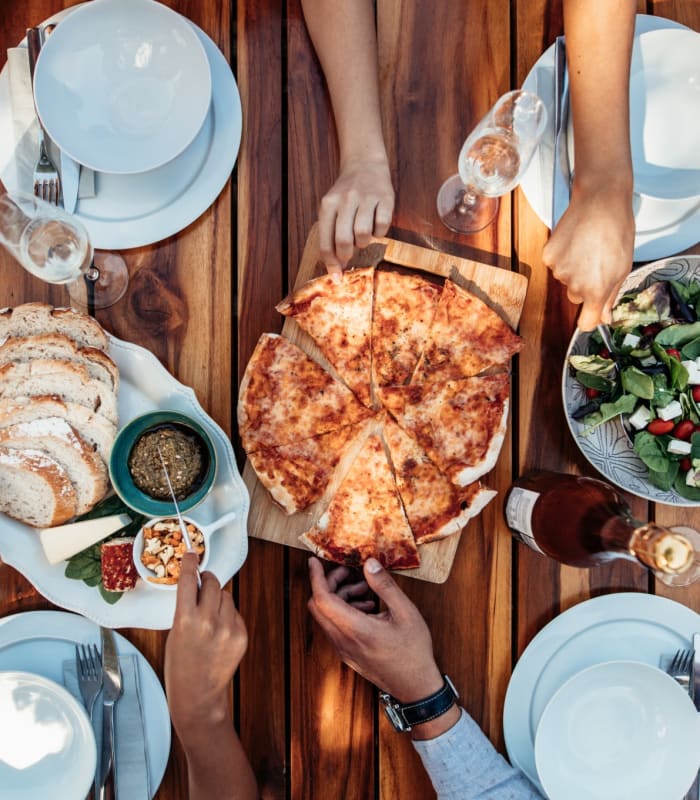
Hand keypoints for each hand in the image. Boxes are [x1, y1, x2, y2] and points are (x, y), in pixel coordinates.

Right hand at [165, 554, 247, 736]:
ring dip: (218, 598)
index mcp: (186, 620)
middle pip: (213, 583)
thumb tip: (197, 585)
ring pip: (226, 596)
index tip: (192, 554)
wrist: (198, 697)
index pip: (190, 580)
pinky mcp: (241, 635)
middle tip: (202, 584)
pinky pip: (235, 612)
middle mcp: (209, 621)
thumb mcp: (174, 633)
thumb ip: (186, 608)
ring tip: (208, 616)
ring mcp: (228, 628)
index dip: (190, 563)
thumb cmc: (180, 667)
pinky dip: (227, 615)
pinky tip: (218, 631)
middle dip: (207, 581)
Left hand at [307, 556, 442, 702]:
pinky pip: (335, 628)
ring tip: (366, 591)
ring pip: (326, 617)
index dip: (316, 577)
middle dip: (329, 584)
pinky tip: (368, 608)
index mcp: (356, 629)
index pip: (322, 599)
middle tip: (348, 573)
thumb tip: (369, 563)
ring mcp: (343, 650)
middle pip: (319, 606)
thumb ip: (384, 586)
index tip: (314, 561)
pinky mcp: (347, 655)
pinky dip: (344, 612)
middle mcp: (343, 641)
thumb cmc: (414, 652)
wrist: (416, 688)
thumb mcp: (406, 613)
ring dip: (340, 598)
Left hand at [318, 156, 393, 276]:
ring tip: (362, 236)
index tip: (336, 278)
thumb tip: (336, 268)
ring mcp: (366, 198)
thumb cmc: (346, 194)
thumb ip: (331, 235)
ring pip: (363, 234)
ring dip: (364, 242)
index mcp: (328, 205)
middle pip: (344, 240)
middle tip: (349, 255)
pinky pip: (382, 226)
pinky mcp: (385, 198)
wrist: (365, 164)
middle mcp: (346, 200)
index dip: (331, 264)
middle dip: (346, 255)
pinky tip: (376, 225)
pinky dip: (379, 232)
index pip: (326, 241)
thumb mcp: (332, 208)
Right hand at [542, 179, 633, 329]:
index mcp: (596, 290)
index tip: (593, 315)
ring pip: (566, 279)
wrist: (600, 201)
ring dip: (574, 268)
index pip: (586, 323)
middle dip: (585, 285)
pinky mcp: (548, 256)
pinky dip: (563, 256)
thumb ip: (611, 296)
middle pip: (576, 297)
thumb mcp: (623, 267)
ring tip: (587, 246)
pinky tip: (575, 241)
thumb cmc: (617, 231)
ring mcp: (559, 270)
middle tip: (597, 261)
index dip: (590, 320)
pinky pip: (555, 265)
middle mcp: (574, 285)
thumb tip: (604, 318)